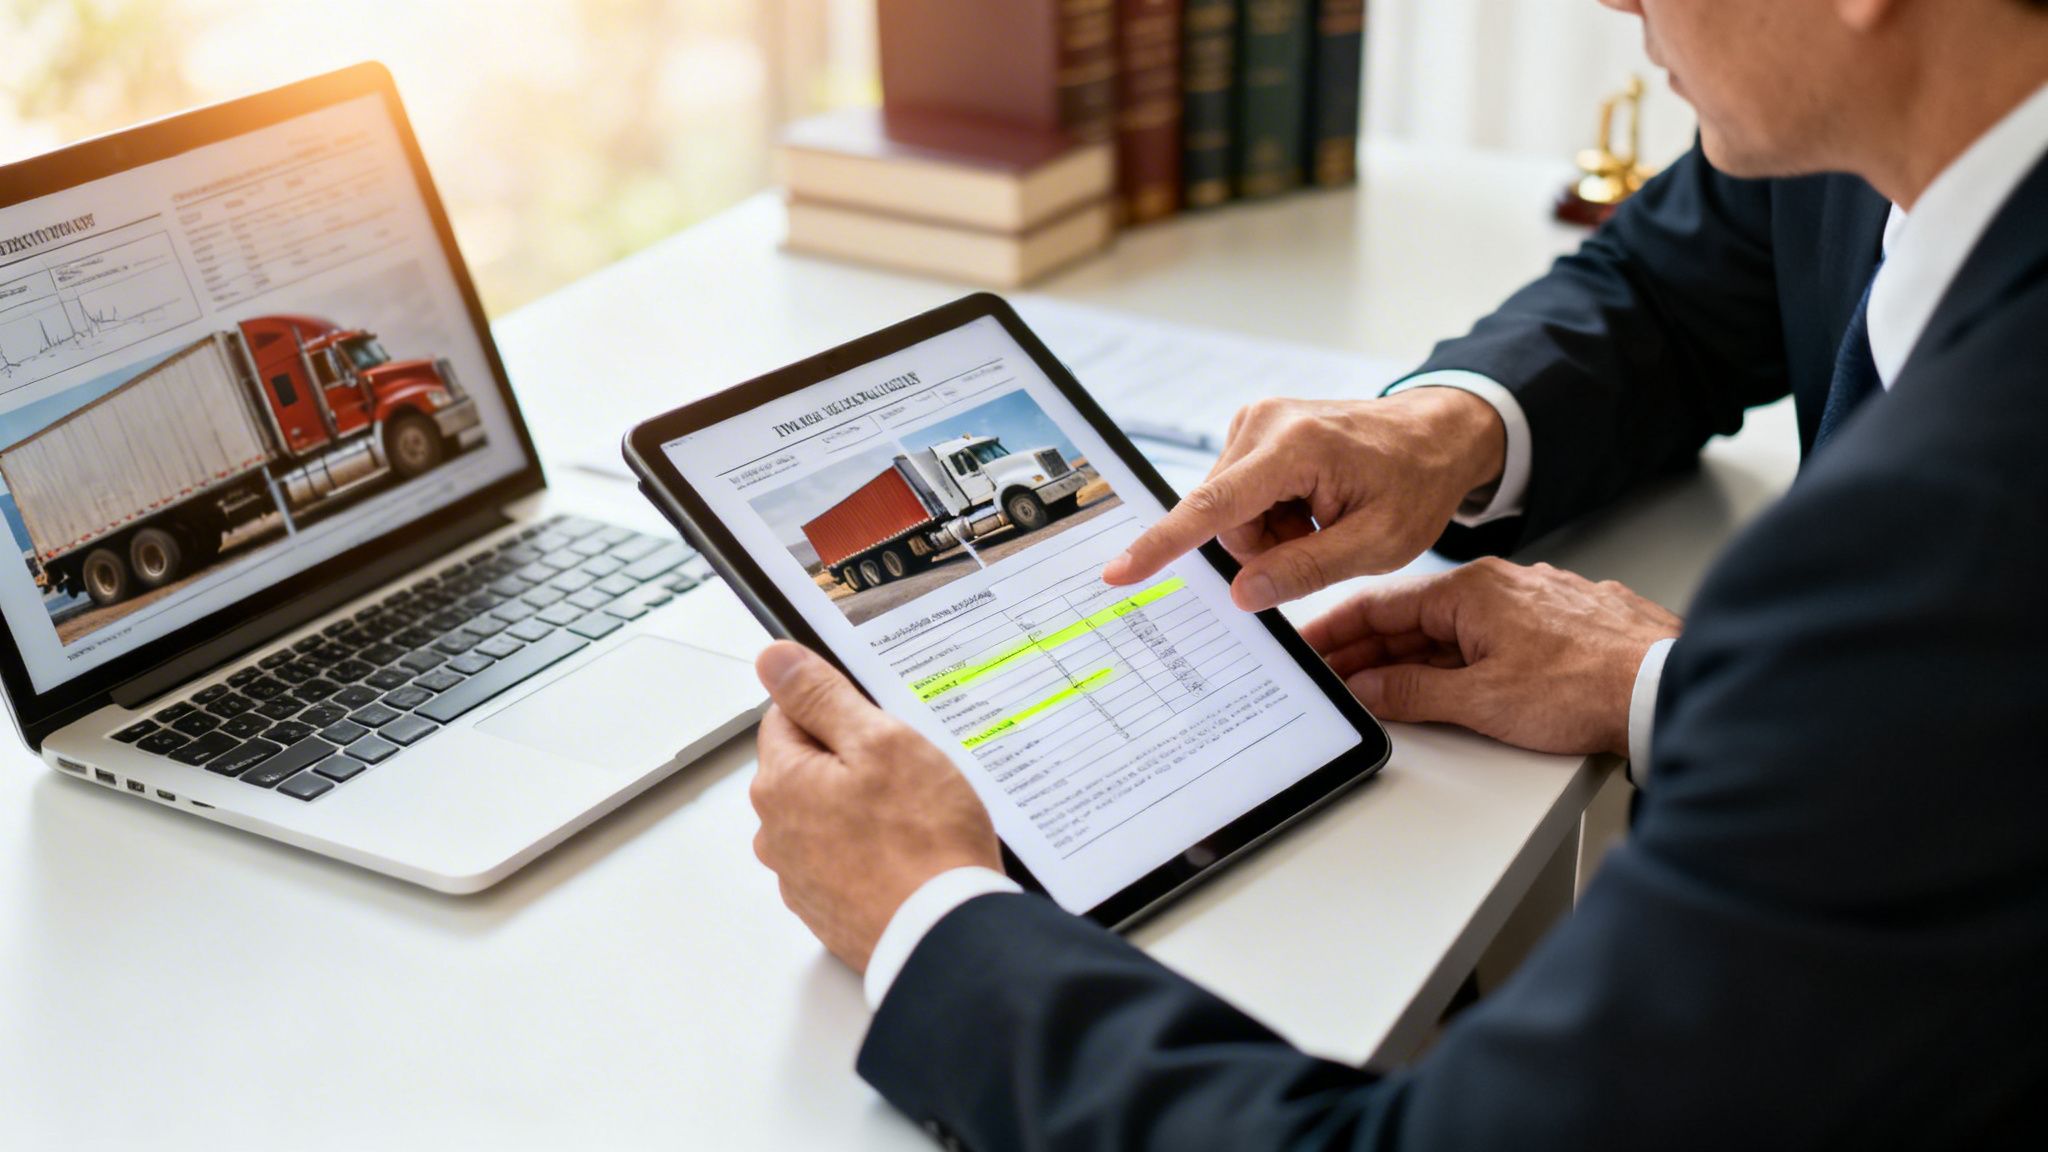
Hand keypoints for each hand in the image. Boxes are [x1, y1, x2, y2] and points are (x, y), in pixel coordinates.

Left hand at [750, 641, 1001, 973]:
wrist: (944, 936)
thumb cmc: (923, 840)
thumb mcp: (881, 742)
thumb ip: (821, 696)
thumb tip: (773, 659)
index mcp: (781, 782)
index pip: (789, 716)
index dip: (839, 712)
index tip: (879, 726)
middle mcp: (776, 833)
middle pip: (808, 769)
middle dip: (852, 763)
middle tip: (909, 774)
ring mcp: (799, 878)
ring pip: (826, 817)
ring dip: (861, 811)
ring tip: (915, 820)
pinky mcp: (827, 912)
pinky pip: (843, 862)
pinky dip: (870, 855)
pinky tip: (909, 857)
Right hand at [1102, 388, 1507, 609]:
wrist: (1435, 433)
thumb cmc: (1415, 483)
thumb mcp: (1378, 544)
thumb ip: (1305, 570)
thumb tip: (1241, 592)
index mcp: (1294, 448)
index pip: (1213, 508)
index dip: (1163, 545)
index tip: (1120, 572)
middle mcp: (1262, 424)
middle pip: (1223, 519)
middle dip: (1264, 547)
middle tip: (1322, 540)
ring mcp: (1254, 422)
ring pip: (1228, 512)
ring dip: (1270, 532)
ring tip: (1322, 518)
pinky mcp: (1252, 430)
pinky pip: (1238, 496)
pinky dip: (1271, 514)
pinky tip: (1310, 504)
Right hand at [1300, 558, 1681, 756]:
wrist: (1665, 687)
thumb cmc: (1586, 687)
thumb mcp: (1481, 700)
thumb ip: (1414, 693)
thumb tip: (1369, 690)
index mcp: (1472, 591)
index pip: (1381, 607)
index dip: (1336, 632)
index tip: (1307, 647)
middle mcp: (1502, 585)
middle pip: (1415, 620)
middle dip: (1370, 653)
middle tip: (1334, 680)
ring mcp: (1536, 602)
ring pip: (1457, 630)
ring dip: (1415, 659)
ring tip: (1382, 690)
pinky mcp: (1565, 624)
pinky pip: (1494, 638)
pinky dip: (1461, 659)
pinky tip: (1454, 683)